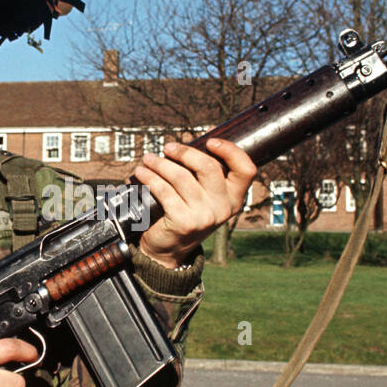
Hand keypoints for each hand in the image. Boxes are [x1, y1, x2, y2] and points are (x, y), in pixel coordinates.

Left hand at [132, 138, 257, 267]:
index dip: (231, 151)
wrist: (169, 249)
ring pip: (182, 177)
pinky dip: (150, 178)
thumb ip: (205, 173)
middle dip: (185, 152)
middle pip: (209, 167)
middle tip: (167, 148)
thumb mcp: (204, 196)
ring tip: (148, 159)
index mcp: (234, 198)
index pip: (245, 170)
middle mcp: (224, 208)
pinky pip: (165, 191)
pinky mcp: (183, 222)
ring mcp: (205, 217)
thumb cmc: (186, 213)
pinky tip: (141, 173)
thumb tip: (200, 137)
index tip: (210, 141)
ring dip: (161, 164)